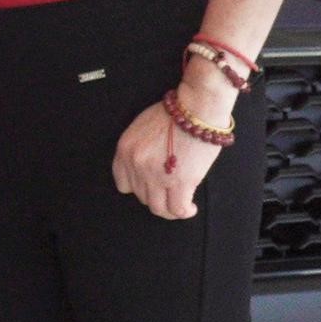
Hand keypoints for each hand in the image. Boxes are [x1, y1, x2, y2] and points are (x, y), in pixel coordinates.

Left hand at [116, 93, 224, 219]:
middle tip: (170, 194)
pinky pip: (177, 208)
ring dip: (169, 211)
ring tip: (180, 206)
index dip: (139, 188)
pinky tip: (190, 208)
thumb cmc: (174, 114)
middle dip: (156, 197)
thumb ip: (139, 149)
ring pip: (158, 208)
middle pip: (141, 196)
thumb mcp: (141, 128)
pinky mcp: (180, 182)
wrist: (197, 109)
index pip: (123, 184)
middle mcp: (136, 165)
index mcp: (124, 151)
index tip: (151, 187)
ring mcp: (156, 175)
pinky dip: (184, 212)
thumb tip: (148, 166)